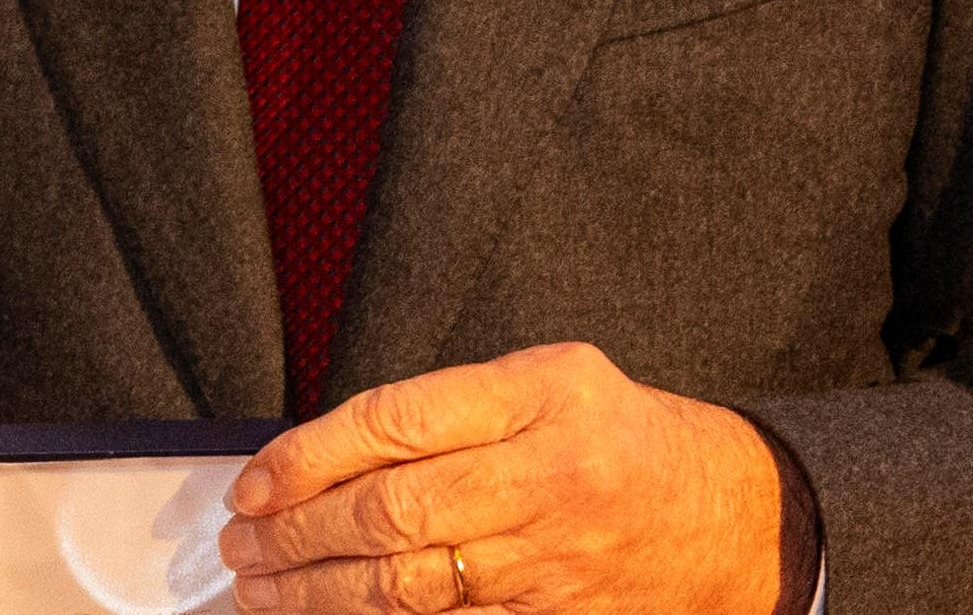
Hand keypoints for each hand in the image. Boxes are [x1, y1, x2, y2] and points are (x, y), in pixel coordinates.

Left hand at [215, 342, 779, 612]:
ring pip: (413, 585)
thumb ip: (446, 405)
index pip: (394, 422)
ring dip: (323, 594)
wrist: (730, 518)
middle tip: (241, 548)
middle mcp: (545, 475)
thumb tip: (322, 452)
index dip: (309, 457)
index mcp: (537, 394)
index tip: (253, 484)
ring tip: (264, 591)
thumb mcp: (546, 379)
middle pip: (394, 511)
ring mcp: (552, 557)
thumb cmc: (616, 435)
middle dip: (299, 535)